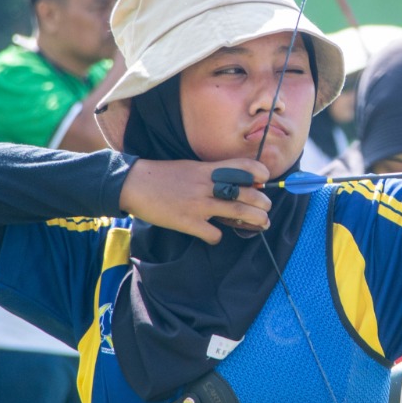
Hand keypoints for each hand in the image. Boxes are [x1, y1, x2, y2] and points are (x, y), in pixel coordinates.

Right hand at [118, 158, 272, 243]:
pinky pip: (214, 234)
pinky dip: (217, 236)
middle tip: (266, 209)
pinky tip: (214, 234)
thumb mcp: (192, 167)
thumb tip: (237, 183)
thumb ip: (213, 174)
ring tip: (263, 223)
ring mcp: (199, 204)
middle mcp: (207, 185)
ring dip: (256, 220)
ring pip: (239, 213)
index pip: (244, 166)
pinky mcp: (188, 222)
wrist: (135, 184)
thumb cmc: (164, 175)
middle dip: (264, 203)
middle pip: (248, 193)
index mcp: (208, 169)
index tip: (263, 182)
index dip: (260, 174)